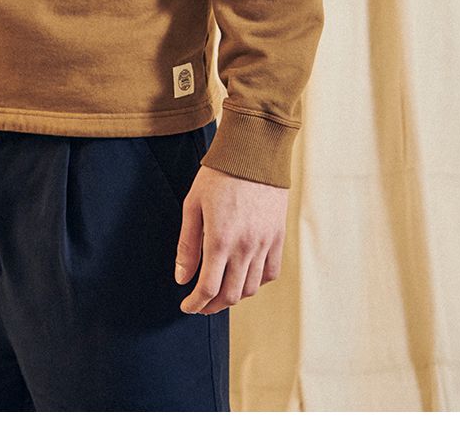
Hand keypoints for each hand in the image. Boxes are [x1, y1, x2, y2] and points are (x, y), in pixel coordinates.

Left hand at [174, 164, 287, 313]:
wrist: (253, 153)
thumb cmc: (218, 175)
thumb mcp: (193, 205)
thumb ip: (187, 245)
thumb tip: (182, 278)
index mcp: (220, 239)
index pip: (208, 288)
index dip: (195, 304)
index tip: (186, 307)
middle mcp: (245, 247)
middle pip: (230, 295)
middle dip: (212, 306)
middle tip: (200, 305)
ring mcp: (265, 244)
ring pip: (251, 288)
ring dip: (233, 297)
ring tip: (219, 292)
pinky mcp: (278, 237)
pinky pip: (270, 273)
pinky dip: (256, 282)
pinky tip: (244, 277)